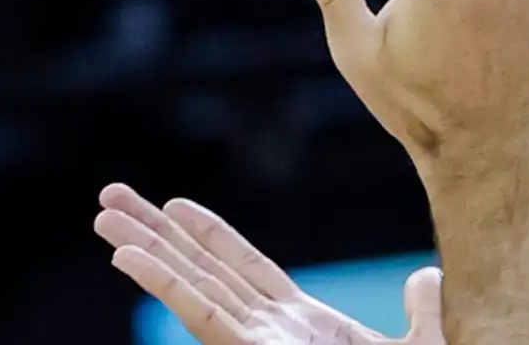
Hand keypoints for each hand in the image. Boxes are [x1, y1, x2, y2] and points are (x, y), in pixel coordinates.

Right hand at [96, 183, 443, 344]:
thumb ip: (422, 310)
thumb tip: (425, 276)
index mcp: (303, 327)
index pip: (247, 270)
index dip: (212, 236)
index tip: (175, 204)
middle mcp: (269, 333)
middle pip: (203, 270)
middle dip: (157, 235)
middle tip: (111, 197)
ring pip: (190, 288)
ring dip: (145, 252)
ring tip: (103, 218)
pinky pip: (200, 315)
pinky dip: (163, 285)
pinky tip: (127, 258)